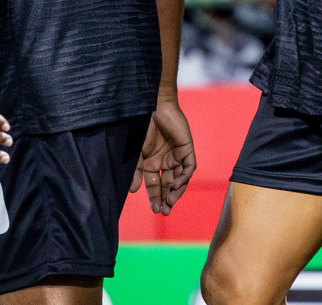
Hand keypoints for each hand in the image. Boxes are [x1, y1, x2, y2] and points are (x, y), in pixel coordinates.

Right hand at [130, 98, 195, 214]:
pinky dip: (184, 177)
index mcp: (152, 163)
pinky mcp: (187, 149)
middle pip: (168, 185)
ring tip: (170, 202)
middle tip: (164, 212)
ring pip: (180, 179)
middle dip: (166, 199)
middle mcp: (165, 162)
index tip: (155, 210)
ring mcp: (177, 156)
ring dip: (176, 192)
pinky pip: (188, 167)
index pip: (155, 185)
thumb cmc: (143, 129)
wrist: (153, 108)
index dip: (155, 198)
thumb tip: (133, 192)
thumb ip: (137, 173)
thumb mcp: (138, 154)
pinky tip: (176, 185)